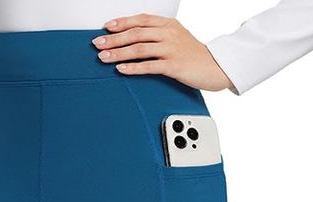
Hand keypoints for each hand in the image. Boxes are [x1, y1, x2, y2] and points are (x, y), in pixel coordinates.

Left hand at [93, 14, 234, 92]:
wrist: (215, 66)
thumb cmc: (193, 55)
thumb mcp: (176, 38)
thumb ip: (158, 35)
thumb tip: (135, 39)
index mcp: (168, 25)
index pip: (140, 20)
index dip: (122, 23)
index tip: (106, 27)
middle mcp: (168, 34)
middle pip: (136, 33)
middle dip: (114, 38)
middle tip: (97, 43)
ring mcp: (171, 49)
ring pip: (139, 49)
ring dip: (118, 52)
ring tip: (103, 57)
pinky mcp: (173, 66)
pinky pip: (149, 66)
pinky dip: (133, 67)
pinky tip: (121, 69)